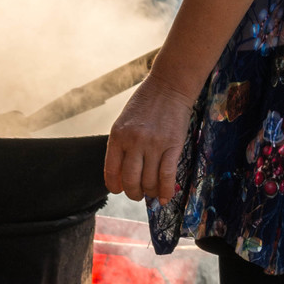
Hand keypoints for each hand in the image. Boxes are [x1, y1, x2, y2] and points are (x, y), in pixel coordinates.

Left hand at [104, 75, 194, 202]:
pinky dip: (166, 191)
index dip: (115, 186)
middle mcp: (133, 141)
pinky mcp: (173, 145)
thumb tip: (123, 174)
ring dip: (150, 192)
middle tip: (138, 194)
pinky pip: (167, 176)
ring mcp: (153, 144)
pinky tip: (166, 197)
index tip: (119, 190)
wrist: (169, 86)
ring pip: (149, 182)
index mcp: (117, 135)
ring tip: (153, 192)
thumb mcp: (124, 121)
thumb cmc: (146, 103)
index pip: (111, 170)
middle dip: (133, 193)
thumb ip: (122, 145)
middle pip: (130, 181)